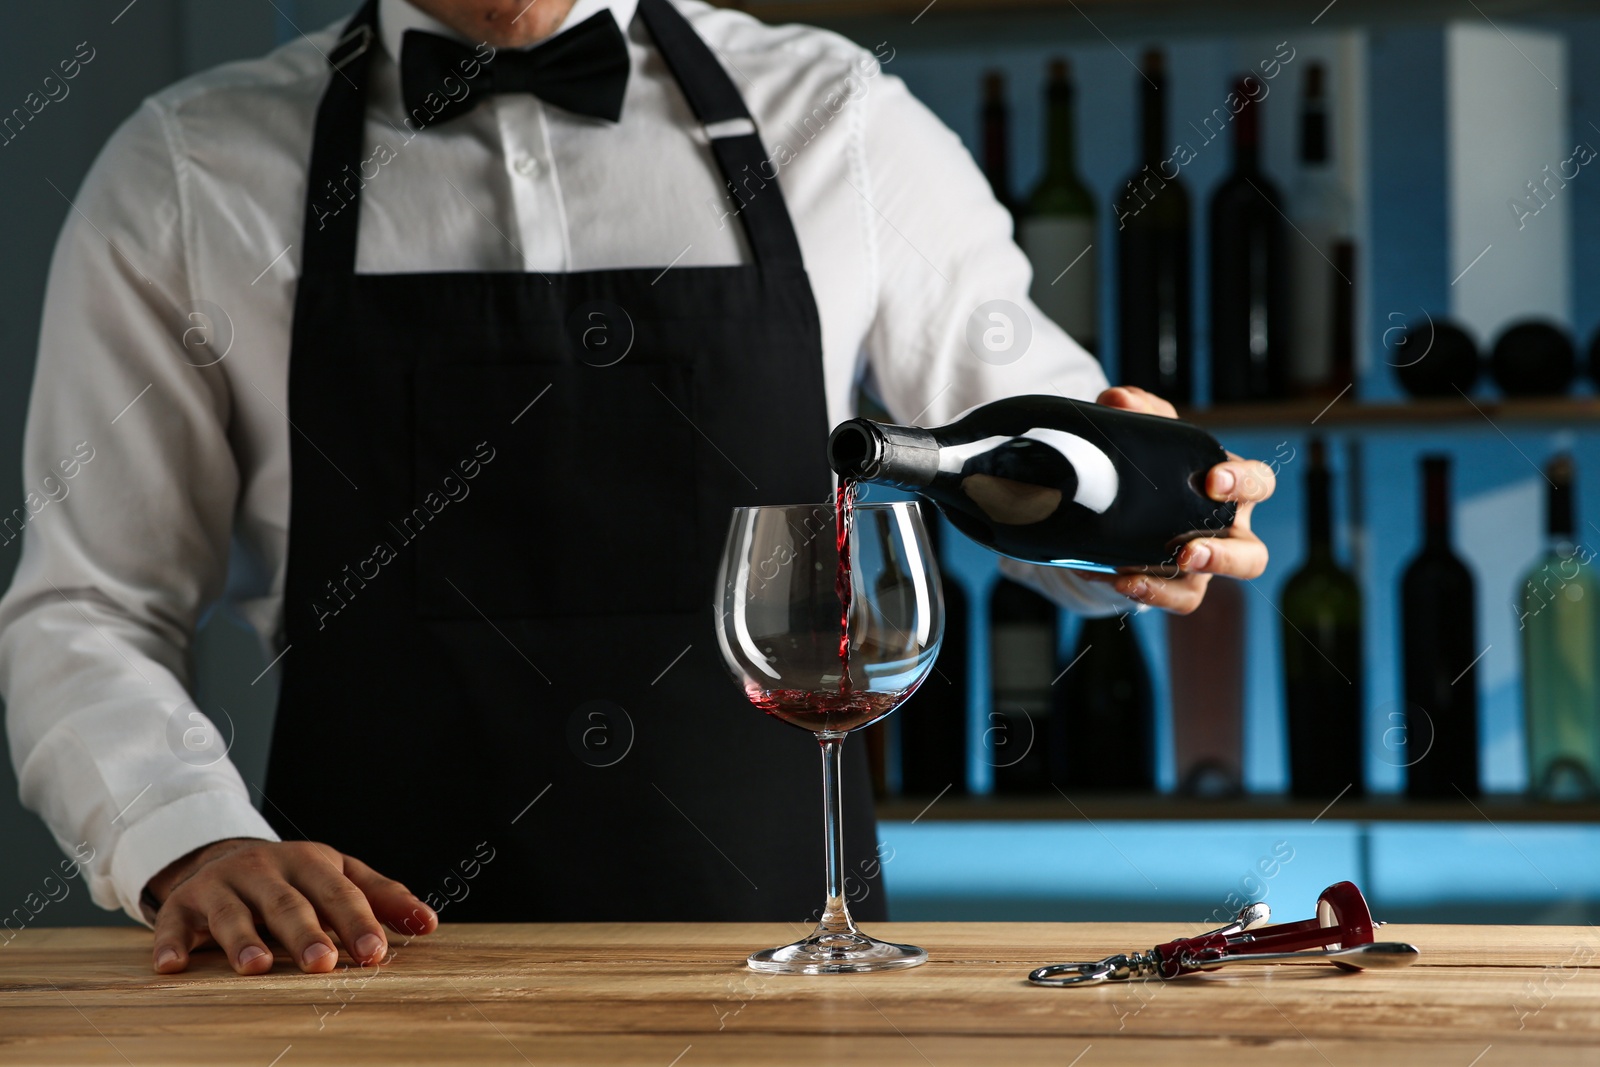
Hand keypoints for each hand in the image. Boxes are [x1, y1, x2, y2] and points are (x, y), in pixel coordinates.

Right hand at [144, 838, 437, 975]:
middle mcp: (266, 869)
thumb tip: (429, 924)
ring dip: (243, 940)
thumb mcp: (340, 876)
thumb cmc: (296, 878)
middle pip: (288, 903)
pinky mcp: (182, 902)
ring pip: (233, 912)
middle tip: (323, 963)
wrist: (224, 856)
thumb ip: (383, 898)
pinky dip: (172, 943)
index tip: (374, 954)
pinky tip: (173, 966)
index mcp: (311, 862)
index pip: (340, 893)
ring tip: (258, 968)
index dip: (358, 923)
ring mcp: (221, 884)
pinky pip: (173, 924)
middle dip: (306, 933)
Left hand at [1091, 385, 1275, 614]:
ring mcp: (1202, 567)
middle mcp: (1227, 532)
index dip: (1244, 484)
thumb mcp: (1152, 433)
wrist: (1129, 507)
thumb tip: (1119, 401)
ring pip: (1205, 589)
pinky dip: (1144, 593)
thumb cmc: (1158, 467)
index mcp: (1232, 489)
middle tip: (1188, 551)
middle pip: (1251, 556)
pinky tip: (1113, 577)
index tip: (1214, 480)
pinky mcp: (1174, 587)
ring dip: (1174, 588)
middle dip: (1224, 557)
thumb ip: (1138, 411)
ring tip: (1140, 578)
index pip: (1260, 484)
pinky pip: (1170, 600)